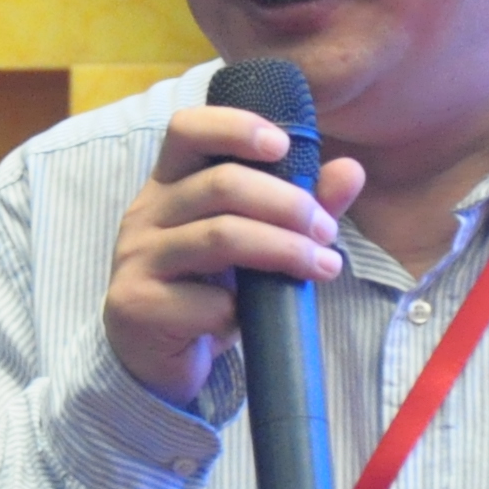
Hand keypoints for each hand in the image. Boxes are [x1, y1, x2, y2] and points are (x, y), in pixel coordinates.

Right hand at [102, 107, 364, 409]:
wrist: (154, 361)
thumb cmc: (205, 291)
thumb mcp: (251, 244)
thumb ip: (296, 205)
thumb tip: (350, 170)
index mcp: (169, 185)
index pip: (188, 129)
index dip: (236, 126)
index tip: (284, 146)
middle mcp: (146, 213)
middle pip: (221, 184)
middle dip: (288, 204)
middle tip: (327, 231)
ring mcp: (137, 259)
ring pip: (220, 236)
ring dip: (284, 249)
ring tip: (323, 266)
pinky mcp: (138, 305)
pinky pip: (206, 301)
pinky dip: (242, 310)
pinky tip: (257, 320)